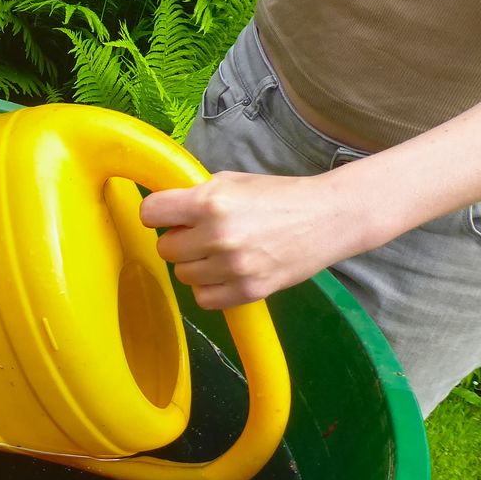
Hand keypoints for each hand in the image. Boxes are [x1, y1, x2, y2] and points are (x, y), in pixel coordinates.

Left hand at [139, 171, 367, 309]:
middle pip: (165, 248)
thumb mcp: (232, 181)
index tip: (167, 215)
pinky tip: (225, 272)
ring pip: (182, 274)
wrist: (329, 217)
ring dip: (195, 264)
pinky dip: (209, 287)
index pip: (151, 212)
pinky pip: (203, 298)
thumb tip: (162, 208)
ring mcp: (233, 267)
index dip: (157, 214)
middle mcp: (218, 235)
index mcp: (211, 202)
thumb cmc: (278, 196)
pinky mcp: (248, 290)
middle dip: (179, 240)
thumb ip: (195, 194)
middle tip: (201, 234)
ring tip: (220, 251)